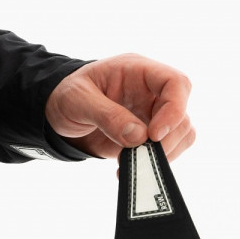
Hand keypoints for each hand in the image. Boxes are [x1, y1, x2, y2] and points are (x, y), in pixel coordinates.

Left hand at [45, 53, 194, 160]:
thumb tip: (139, 137)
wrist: (57, 113)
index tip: (154, 135)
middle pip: (182, 112)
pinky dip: (155, 162)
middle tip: (139, 155)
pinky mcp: (148, 135)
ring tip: (132, 162)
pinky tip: (131, 167)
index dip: (174, 109)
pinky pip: (169, 149)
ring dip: (163, 153)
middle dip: (167, 139)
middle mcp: (151, 92)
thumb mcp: (78, 99)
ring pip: (181, 133)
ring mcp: (152, 114)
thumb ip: (107, 115)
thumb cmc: (66, 95)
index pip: (175, 83)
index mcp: (137, 71)